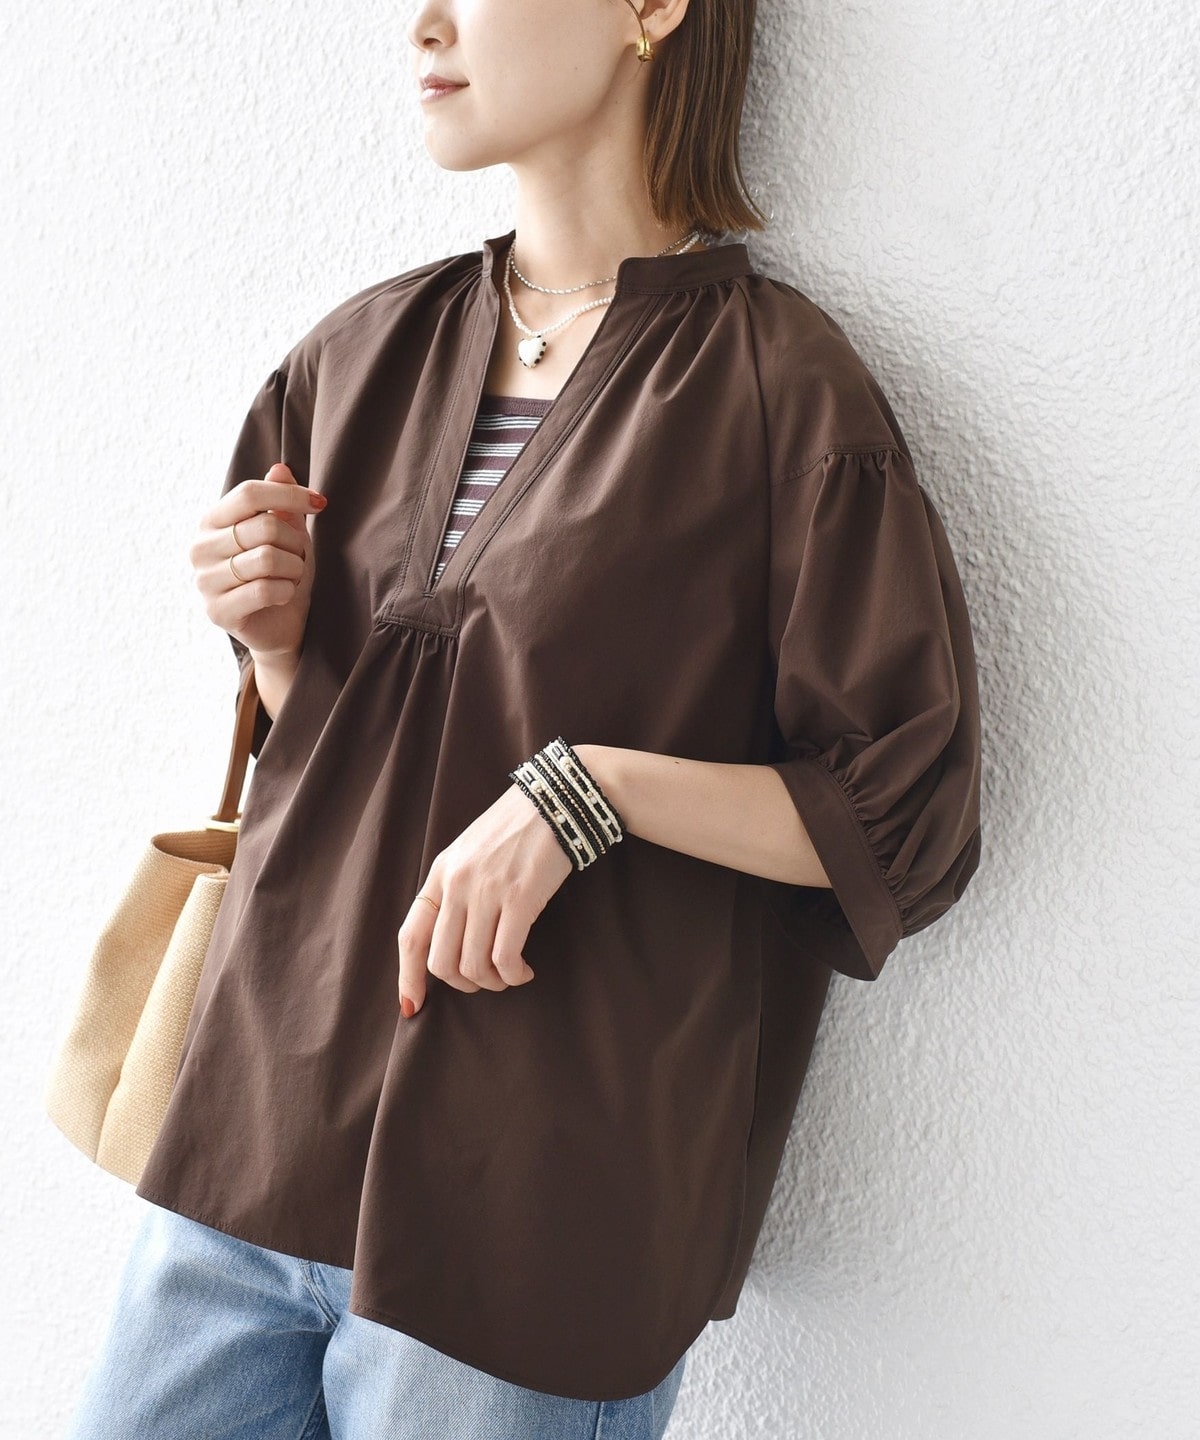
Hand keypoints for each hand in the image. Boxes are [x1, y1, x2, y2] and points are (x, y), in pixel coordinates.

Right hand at [191, 462, 327, 660]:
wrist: (280, 625)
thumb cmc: (281, 573)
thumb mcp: (287, 533)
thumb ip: (281, 502)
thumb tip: (280, 468)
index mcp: (212, 521)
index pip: (249, 493)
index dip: (289, 495)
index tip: (320, 503)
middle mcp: (200, 548)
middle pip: (264, 527)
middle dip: (296, 543)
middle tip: (300, 558)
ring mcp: (205, 581)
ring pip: (268, 558)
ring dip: (294, 569)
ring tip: (292, 577)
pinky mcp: (217, 611)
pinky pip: (264, 590)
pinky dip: (287, 591)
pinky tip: (284, 594)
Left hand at [397, 782, 575, 1015]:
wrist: (556, 800)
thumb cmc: (516, 829)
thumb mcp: (470, 852)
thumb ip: (456, 889)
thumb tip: (451, 940)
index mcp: (440, 873)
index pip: (410, 936)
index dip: (408, 977)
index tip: (412, 1006)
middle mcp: (457, 884)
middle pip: (441, 961)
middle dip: (462, 984)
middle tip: (484, 981)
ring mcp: (486, 891)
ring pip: (474, 965)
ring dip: (493, 982)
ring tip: (509, 975)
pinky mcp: (519, 898)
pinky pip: (505, 957)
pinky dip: (513, 974)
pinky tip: (524, 971)